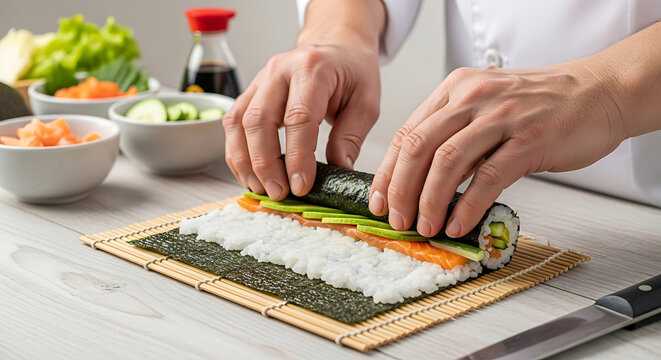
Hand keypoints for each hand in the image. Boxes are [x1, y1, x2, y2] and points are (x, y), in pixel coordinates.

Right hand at [222, 0, 383, 199]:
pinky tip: (249, 174)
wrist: (336, 46)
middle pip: (260, 120)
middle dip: (265, 163)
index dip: (297, 156)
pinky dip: (236, 152)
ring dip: (245, 161)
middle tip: (279, 193)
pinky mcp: (250, 92)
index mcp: (313, 69)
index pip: (299, 117)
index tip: (301, 186)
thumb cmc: (352, 73)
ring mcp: (260, 79)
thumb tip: (338, 171)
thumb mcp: (366, 102)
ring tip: (261, 188)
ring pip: (238, 122)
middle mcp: (280, 70)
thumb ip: (351, 137)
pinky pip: (232, 123)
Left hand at [369, 62, 626, 236]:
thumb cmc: (541, 104)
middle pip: (419, 147)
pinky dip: (468, 205)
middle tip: (397, 219)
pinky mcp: (529, 138)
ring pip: (447, 162)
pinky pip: (488, 177)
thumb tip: (422, 180)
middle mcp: (473, 98)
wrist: (599, 91)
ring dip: (430, 200)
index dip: (388, 172)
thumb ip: (454, 134)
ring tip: (425, 226)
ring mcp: (502, 116)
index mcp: (455, 89)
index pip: (407, 133)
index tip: (379, 200)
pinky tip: (459, 223)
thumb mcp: (486, 105)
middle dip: (401, 189)